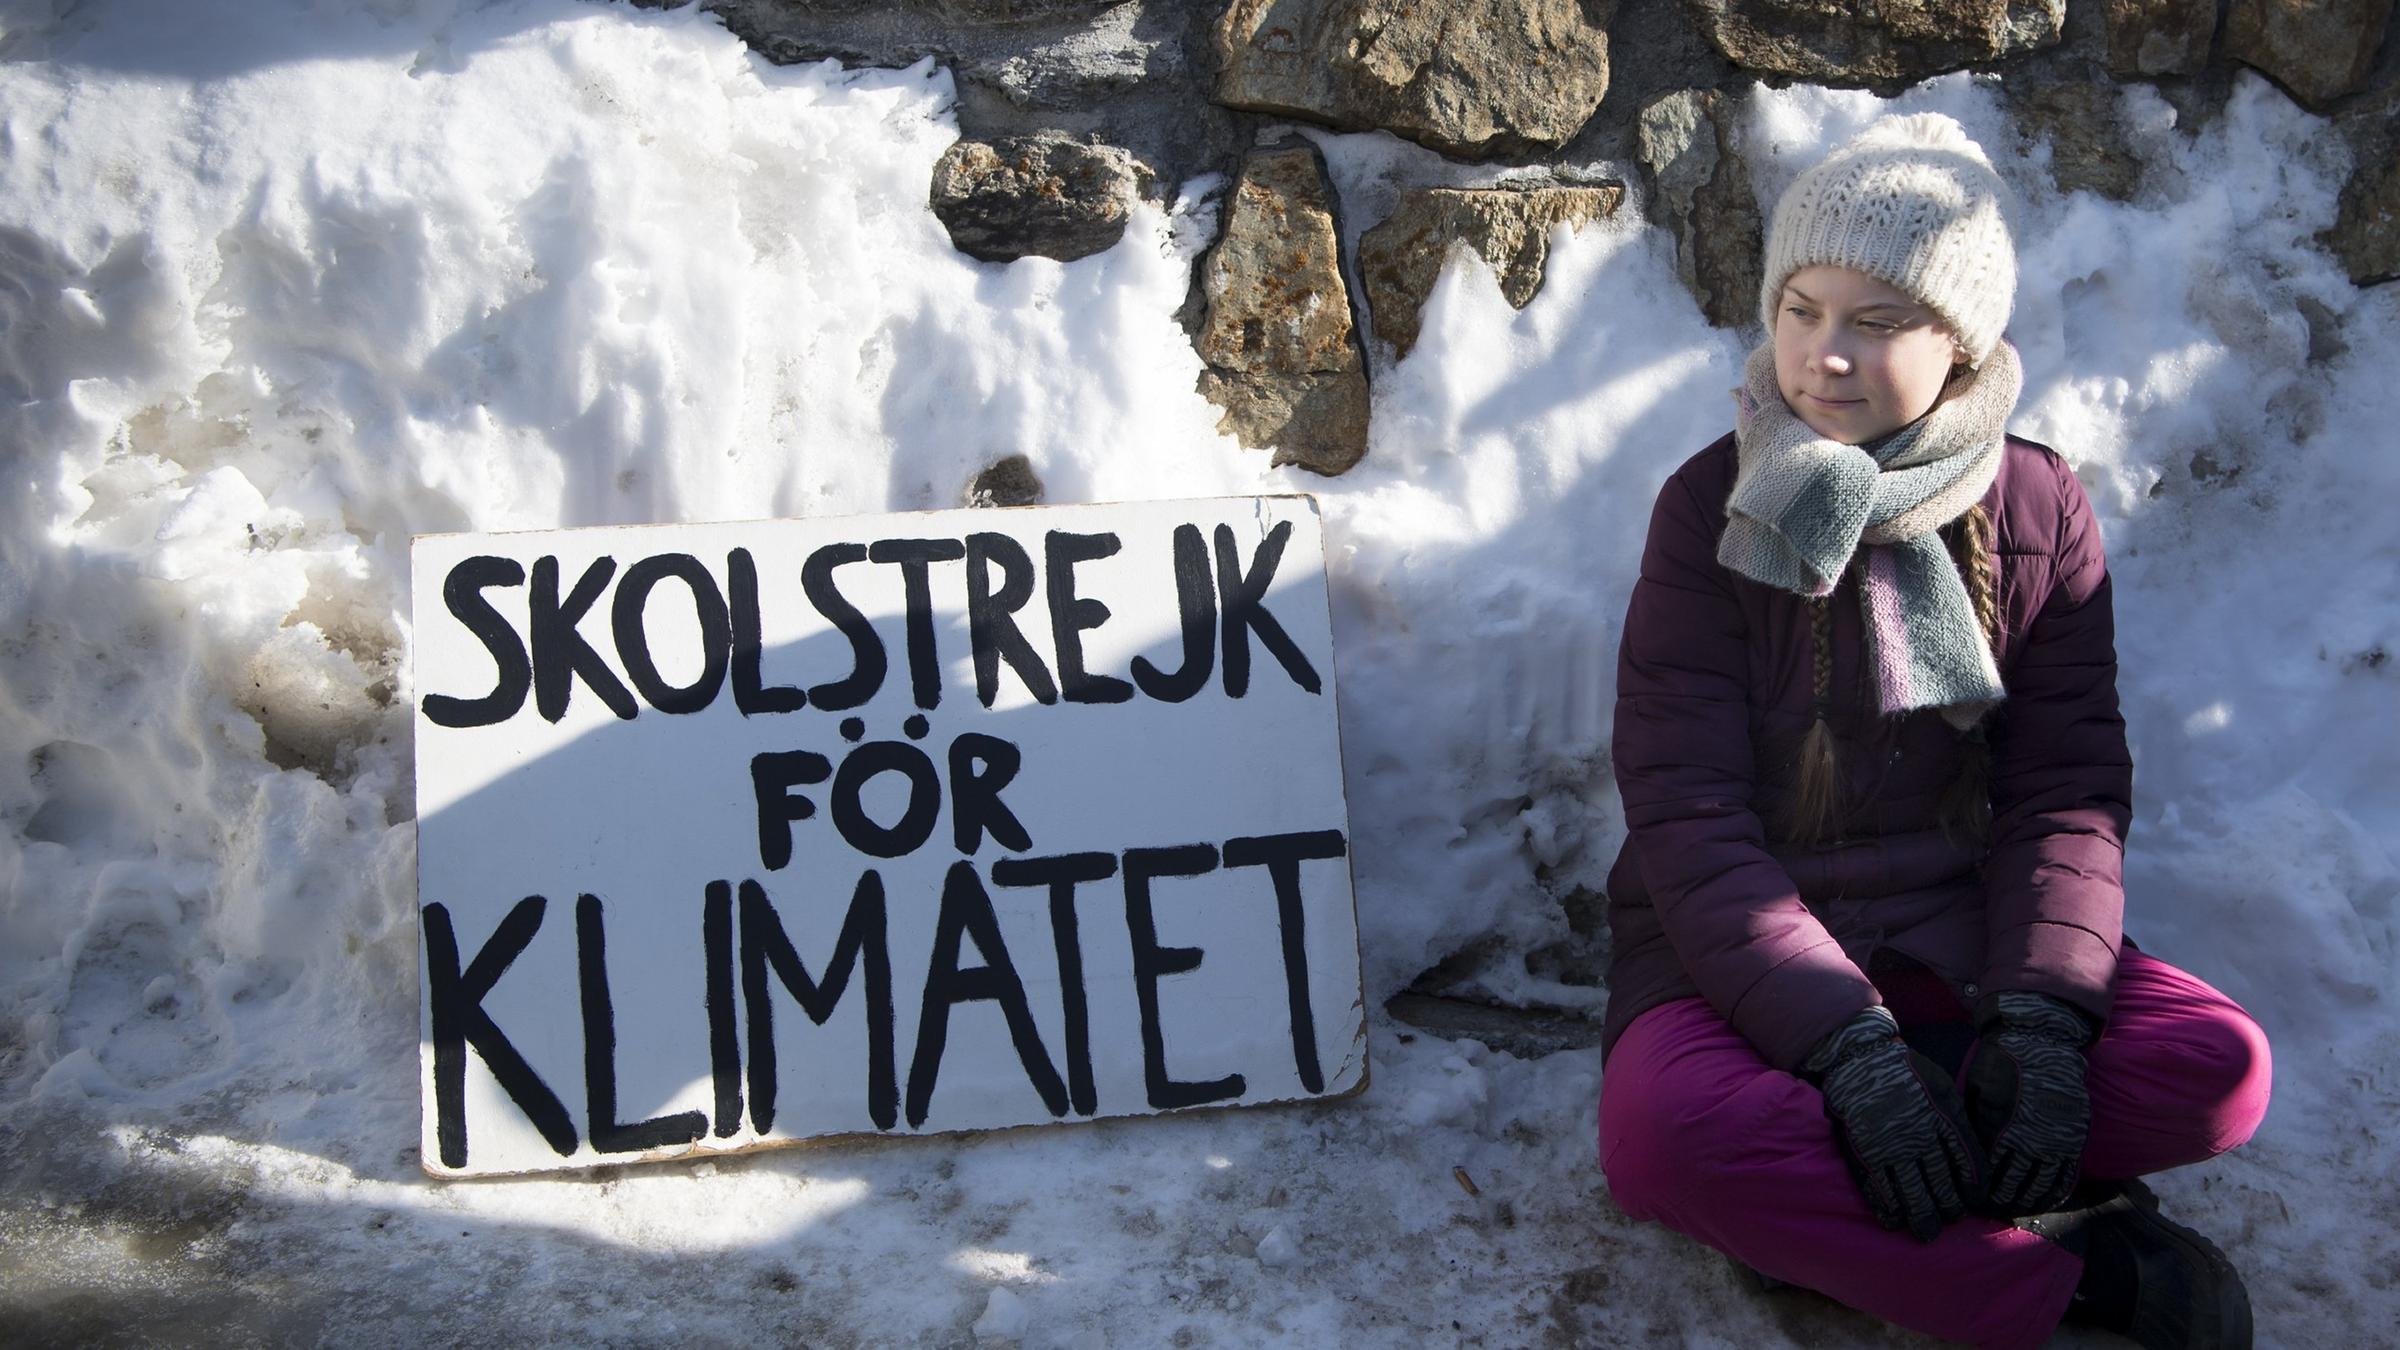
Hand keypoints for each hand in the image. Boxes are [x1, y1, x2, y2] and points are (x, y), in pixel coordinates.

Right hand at [1805, 1006, 1984, 1241]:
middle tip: (1950, 1221)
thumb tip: (1972, 1156)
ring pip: (1911, 1192)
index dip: (1973, 1187)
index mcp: (1944, 1121)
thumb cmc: (1907, 1072)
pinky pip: (1879, 1187)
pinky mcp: (1865, 1152)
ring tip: (1926, 1233)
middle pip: (1941, 1184)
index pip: (1967, 1164)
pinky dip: (1887, 1207)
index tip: (1974, 1202)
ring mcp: (1892, 1148)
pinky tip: (1892, 1220)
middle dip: (1949, 1208)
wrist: (1861, 1059)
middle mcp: (1920, 1139)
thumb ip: (1958, 1120)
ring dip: (1920, 1215)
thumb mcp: (1943, 1088)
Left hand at [1965, 991, 2093, 1216]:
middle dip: (2000, 1202)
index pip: (1987, 1173)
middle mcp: (2029, 1141)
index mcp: (2000, 1129)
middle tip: (1990, 1211)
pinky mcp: (2075, 1137)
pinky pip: (2066, 1175)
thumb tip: (1966, 1156)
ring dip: (2027, 1202)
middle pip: (2013, 1185)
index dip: (1978, 1191)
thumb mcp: (1975, 1092)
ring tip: (2015, 1209)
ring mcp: (2055, 1141)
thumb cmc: (1999, 1063)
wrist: (2042, 1042)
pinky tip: (2046, 1201)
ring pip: (2040, 1186)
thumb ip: (1974, 1125)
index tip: (1970, 1202)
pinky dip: (2055, 1193)